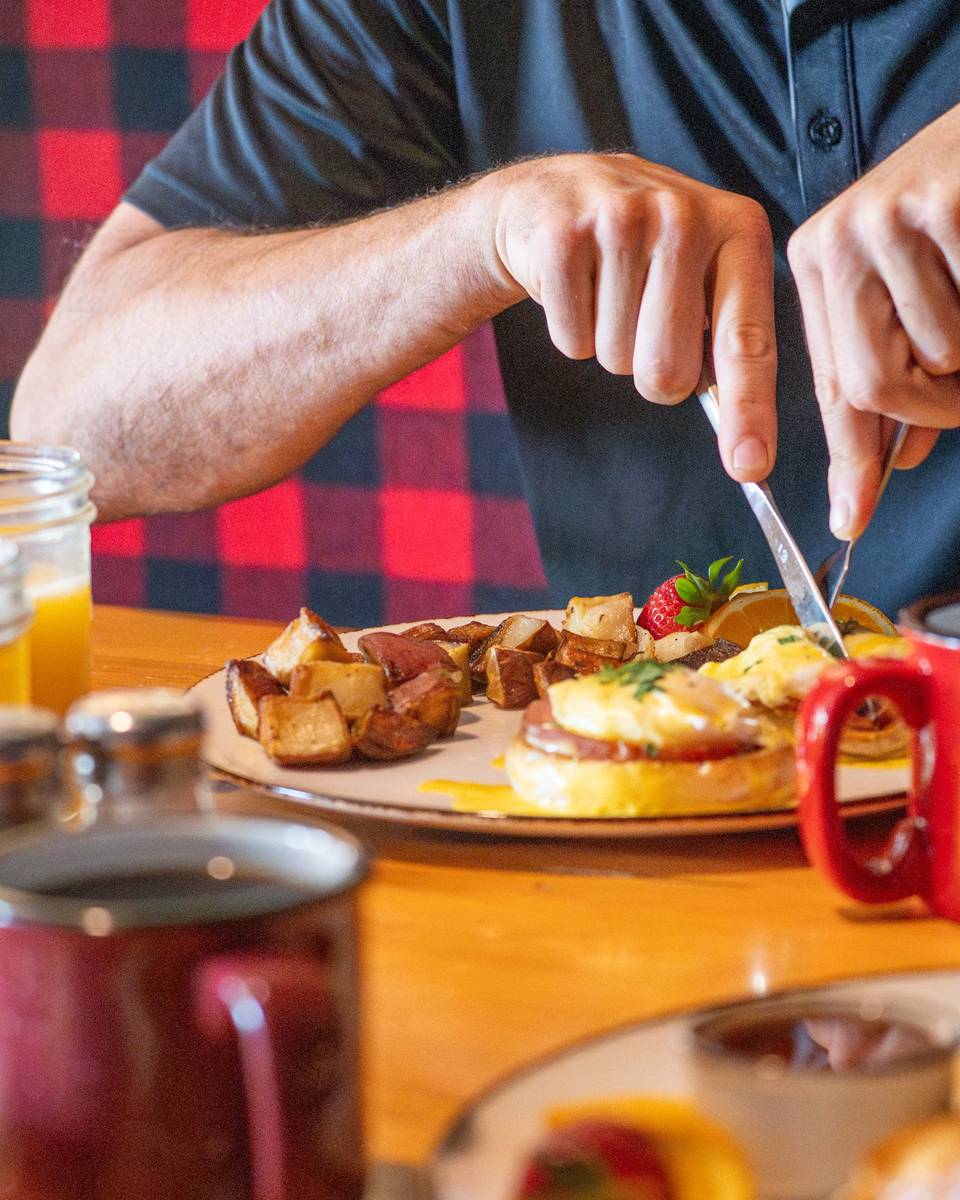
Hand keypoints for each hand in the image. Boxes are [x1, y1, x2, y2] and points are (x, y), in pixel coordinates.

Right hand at [481, 153, 776, 481]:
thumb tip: (747, 449)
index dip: (750, 411)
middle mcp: (686, 217)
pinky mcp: (562, 239)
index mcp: (740, 230)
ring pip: (618, 359)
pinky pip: (572, 342)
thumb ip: (729, 346)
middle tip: (643, 323)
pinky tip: (577, 285)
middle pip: (669, 371)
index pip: (748, 342)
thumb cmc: (643, 252)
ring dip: (609, 344)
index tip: (751, 466)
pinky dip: (571, 331)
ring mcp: (621, 221)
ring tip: (608, 291)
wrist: (554, 196)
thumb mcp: (703, 277)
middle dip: (652, 371)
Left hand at [788, 104, 959, 538]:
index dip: (846, 459)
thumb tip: (893, 463)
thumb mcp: (915, 289)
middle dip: (933, 409)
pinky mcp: (941, 206)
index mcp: (817, 264)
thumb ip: (899, 370)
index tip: (851, 519)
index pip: (829, 385)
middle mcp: (834, 241)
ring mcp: (883, 221)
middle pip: (869, 385)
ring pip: (938, 355)